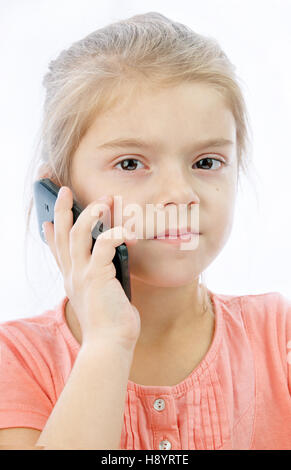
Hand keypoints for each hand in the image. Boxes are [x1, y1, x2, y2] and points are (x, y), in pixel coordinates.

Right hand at [42, 186, 140, 350]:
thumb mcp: (100, 295)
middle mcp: (73, 274)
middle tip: (65, 190)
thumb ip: (101, 277)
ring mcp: (83, 275)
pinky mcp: (97, 277)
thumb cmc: (110, 321)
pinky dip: (117, 233)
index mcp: (72, 279)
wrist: (110, 344)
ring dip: (91, 213)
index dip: (52, 231)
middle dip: (63, 209)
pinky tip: (129, 231)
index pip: (57, 250)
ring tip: (104, 201)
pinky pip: (105, 245)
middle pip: (62, 234)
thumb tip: (110, 261)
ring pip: (79, 233)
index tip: (49, 218)